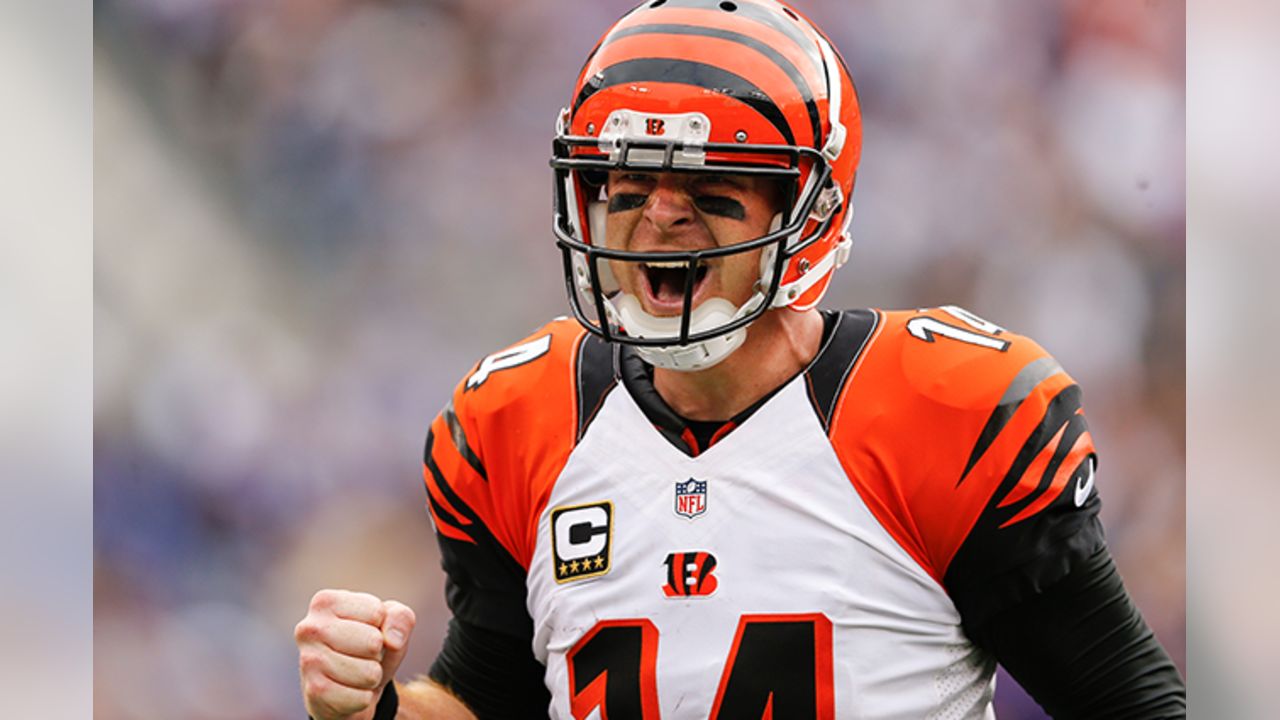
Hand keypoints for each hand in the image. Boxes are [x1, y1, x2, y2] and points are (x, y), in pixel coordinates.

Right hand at [296, 589, 416, 719]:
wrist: (346, 687)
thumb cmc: (368, 646)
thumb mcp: (389, 624)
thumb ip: (400, 618)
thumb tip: (392, 641)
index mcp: (326, 601)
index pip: (377, 613)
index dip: (381, 627)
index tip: (366, 631)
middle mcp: (310, 628)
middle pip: (373, 642)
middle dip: (377, 653)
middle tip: (362, 655)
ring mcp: (308, 661)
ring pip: (369, 673)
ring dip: (371, 677)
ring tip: (355, 672)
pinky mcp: (314, 692)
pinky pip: (362, 698)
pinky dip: (363, 698)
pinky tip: (348, 690)